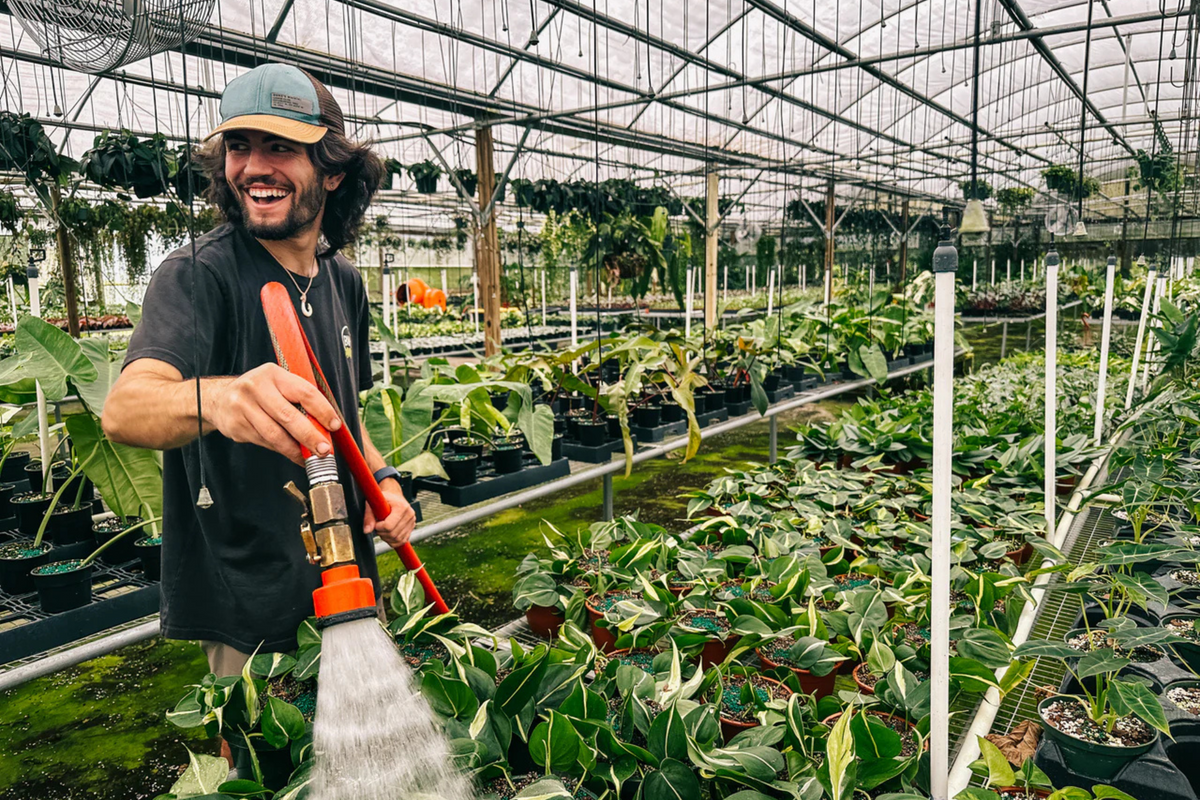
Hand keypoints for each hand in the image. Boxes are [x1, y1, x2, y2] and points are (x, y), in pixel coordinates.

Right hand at [205, 363, 341, 464]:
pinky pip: (265, 442)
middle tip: (324, 450)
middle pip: (289, 416)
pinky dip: (282, 450)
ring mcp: (243, 407)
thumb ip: (299, 400)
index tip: (335, 425)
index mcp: (273, 374)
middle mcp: (256, 388)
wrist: (219, 399)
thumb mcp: (278, 385)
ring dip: (295, 449)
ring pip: (275, 434)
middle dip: (310, 436)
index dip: (322, 410)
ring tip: (309, 457)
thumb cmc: (259, 392)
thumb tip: (324, 427)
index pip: (304, 392)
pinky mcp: (236, 425)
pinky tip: (292, 454)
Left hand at [365, 478, 415, 547]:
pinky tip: (388, 535)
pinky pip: (402, 541)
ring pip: (398, 539)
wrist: (394, 496)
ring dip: (387, 538)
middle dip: (382, 533)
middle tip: (378, 526)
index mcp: (401, 507)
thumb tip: (367, 531)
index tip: (376, 522)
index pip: (388, 526)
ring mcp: (412, 521)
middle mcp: (409, 514)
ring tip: (383, 529)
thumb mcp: (373, 504)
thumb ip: (368, 517)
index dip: (378, 527)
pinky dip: (393, 541)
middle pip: (393, 534)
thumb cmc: (384, 498)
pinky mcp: (412, 527)